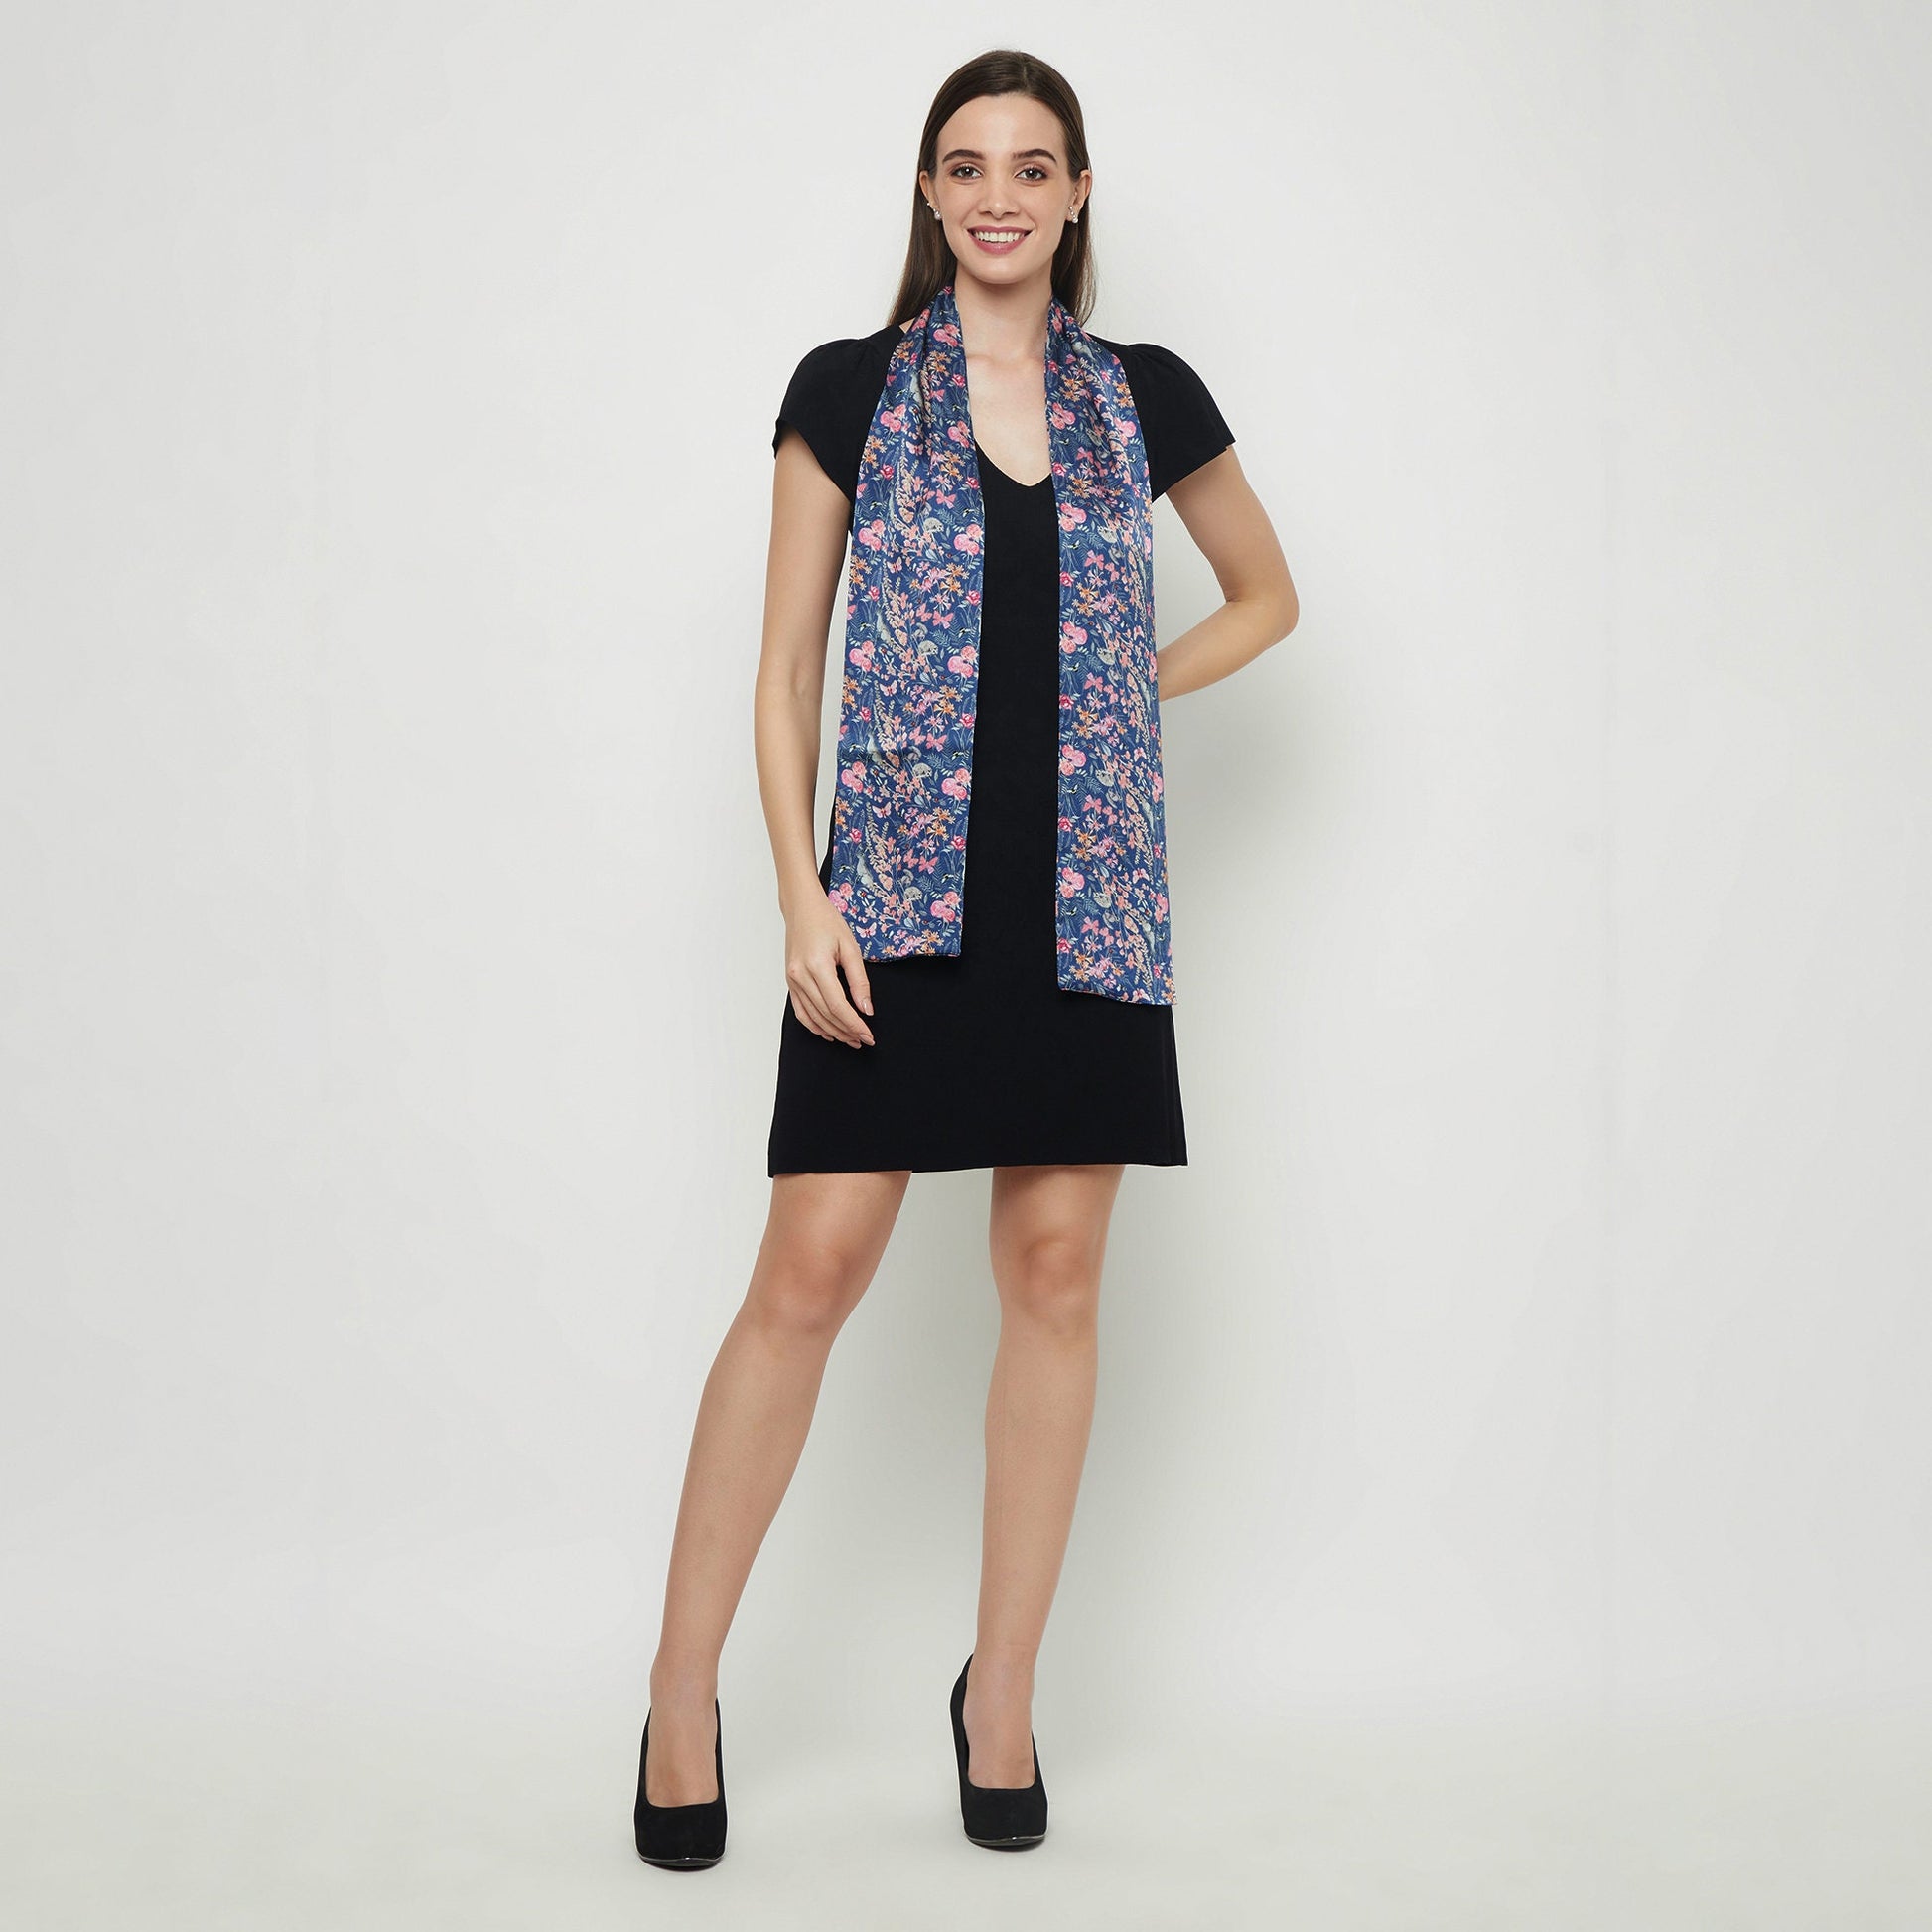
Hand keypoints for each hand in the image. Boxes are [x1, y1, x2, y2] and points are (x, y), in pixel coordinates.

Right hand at [785, 898, 875, 1048]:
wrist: (802, 909)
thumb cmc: (827, 922)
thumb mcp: (850, 947)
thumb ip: (859, 980)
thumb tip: (866, 1008)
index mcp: (817, 965)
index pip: (838, 1005)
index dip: (854, 1024)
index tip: (868, 1036)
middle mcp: (801, 976)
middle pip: (826, 1014)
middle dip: (846, 1031)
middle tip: (864, 1041)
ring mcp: (792, 981)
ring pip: (812, 1017)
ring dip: (832, 1032)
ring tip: (850, 1040)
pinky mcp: (790, 982)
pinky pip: (801, 1011)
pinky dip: (814, 1026)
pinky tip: (828, 1032)